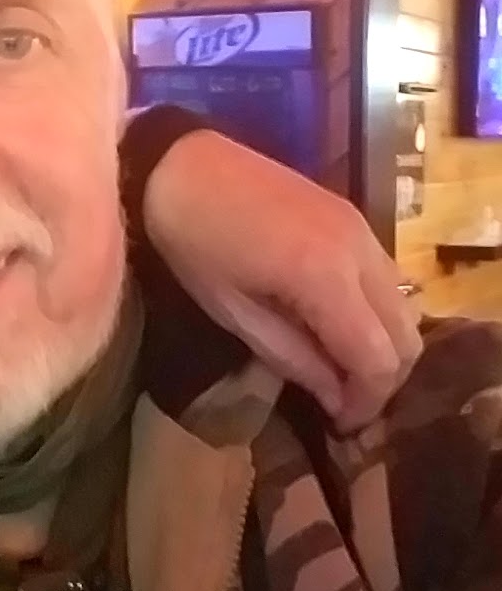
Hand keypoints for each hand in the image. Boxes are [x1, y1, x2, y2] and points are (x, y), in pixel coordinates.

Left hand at [143, 129, 419, 429]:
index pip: (378, 359)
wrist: (181, 164)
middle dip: (382, 380)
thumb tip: (337, 398)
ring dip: (384, 346)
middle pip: (407, 336)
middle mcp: (360, 251)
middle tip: (343, 403)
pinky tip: (337, 325)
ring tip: (340, 368)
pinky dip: (376, 313)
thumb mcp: (233, 313)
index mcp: (325, 276)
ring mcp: (363, 229)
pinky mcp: (355, 217)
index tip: (341, 426)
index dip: (367, 402)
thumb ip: (294, 358)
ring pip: (405, 307)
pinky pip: (387, 278)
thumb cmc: (193, 243)